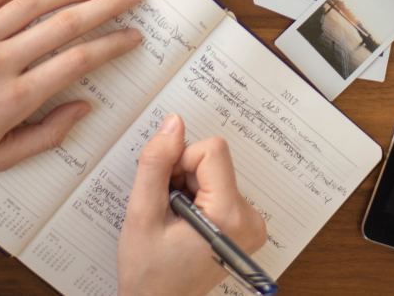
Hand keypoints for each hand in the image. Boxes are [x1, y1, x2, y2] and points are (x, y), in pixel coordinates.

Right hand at [118, 114, 267, 295]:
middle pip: (214, 161)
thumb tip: (173, 123)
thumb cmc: (149, 271)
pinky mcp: (244, 225)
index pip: (212, 151)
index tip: (166, 190)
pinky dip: (197, 198)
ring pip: (214, 173)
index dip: (180, 162)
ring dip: (188, 187)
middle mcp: (250, 218)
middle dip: (182, 176)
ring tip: (174, 221)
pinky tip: (184, 223)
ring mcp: (251, 223)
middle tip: (166, 210)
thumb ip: (156, 164)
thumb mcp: (142, 214)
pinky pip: (219, 188)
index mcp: (230, 215)